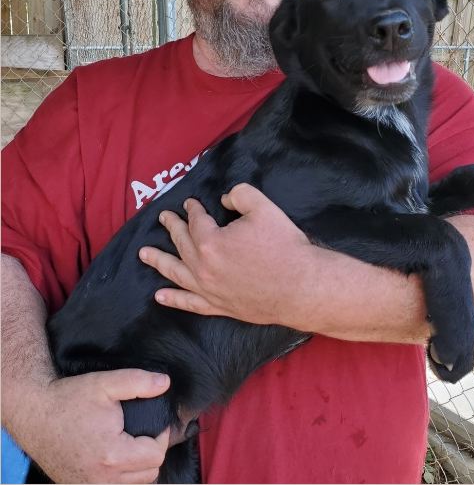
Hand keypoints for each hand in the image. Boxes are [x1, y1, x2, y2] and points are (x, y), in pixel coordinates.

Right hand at [31, 369, 169, 482]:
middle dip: (152, 451)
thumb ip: (138, 382)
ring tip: (133, 444)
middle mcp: (101, 478)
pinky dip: (123, 477)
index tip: (155, 423)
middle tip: (145, 432)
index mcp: (112, 454)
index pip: (156, 455)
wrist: (34, 414)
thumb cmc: (68, 399)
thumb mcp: (105, 383)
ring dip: (139, 467)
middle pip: (149, 474)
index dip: (161, 436)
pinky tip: (119, 458)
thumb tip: (164, 383)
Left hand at [139, 183, 316, 326]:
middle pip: (181, 243)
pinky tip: (160, 296)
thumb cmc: (284, 246)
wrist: (301, 286)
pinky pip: (189, 303)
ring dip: (159, 261)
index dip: (192, 210)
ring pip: (176, 273)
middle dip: (172, 228)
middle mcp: (202, 267)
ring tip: (144, 254)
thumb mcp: (264, 208)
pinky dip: (174, 299)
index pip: (195, 221)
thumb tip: (224, 200)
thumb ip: (239, 194)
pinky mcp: (219, 307)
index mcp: (210, 241)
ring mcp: (209, 290)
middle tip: (164, 218)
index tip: (190, 203)